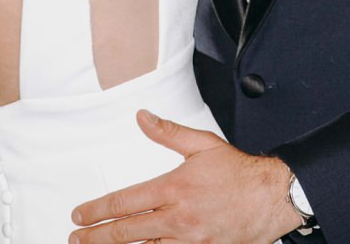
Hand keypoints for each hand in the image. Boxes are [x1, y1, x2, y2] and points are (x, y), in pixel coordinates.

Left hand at [69, 111, 300, 243]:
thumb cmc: (240, 172)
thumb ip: (168, 133)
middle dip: (96, 237)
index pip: (124, 202)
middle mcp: (178, 217)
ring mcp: (189, 239)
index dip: (97, 210)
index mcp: (174, 188)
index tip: (79, 215)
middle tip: (76, 238)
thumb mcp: (202, 144)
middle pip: (126, 232)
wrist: (273, 197)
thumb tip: (142, 117)